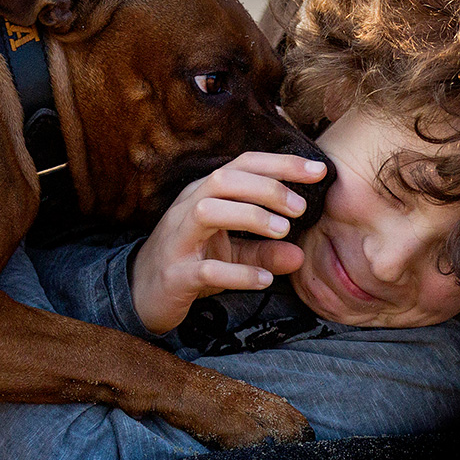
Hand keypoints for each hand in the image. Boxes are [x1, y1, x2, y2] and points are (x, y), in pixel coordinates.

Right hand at [131, 152, 327, 333]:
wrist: (141, 294)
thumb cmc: (189, 262)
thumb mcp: (231, 253)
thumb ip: (264, 251)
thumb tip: (300, 255)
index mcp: (203, 194)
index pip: (242, 166)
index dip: (280, 164)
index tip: (318, 170)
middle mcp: (187, 209)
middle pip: (224, 180)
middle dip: (266, 188)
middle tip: (300, 208)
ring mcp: (178, 240)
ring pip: (207, 211)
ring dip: (250, 216)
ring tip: (282, 231)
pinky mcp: (175, 274)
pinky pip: (206, 269)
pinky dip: (238, 272)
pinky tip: (264, 280)